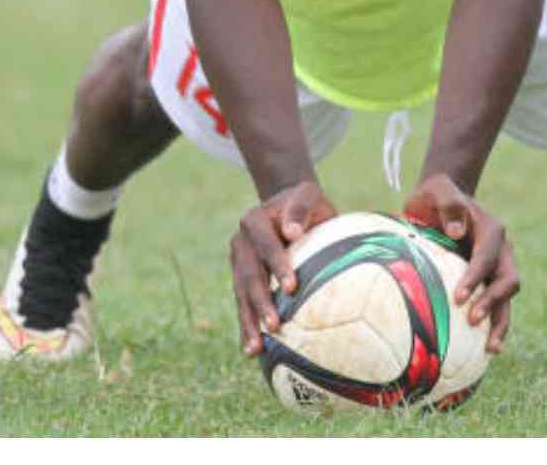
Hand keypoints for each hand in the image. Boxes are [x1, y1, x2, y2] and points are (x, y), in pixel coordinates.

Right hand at [228, 179, 337, 357]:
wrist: (287, 207)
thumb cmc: (306, 204)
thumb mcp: (308, 194)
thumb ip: (301, 208)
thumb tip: (292, 233)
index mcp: (254, 220)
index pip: (267, 245)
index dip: (277, 265)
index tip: (292, 286)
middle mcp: (241, 243)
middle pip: (249, 276)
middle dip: (260, 302)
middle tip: (274, 326)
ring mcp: (238, 263)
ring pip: (241, 295)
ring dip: (248, 322)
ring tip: (255, 349)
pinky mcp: (241, 280)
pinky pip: (243, 305)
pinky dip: (247, 327)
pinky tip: (252, 350)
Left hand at [402, 174, 519, 353]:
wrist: (443, 200)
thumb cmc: (436, 196)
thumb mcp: (438, 191)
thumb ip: (448, 204)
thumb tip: (454, 231)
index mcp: (491, 229)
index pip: (487, 257)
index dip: (476, 278)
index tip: (459, 297)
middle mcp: (502, 250)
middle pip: (508, 280)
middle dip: (493, 302)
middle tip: (473, 321)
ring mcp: (499, 267)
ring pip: (507, 298)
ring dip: (501, 322)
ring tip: (490, 349)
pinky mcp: (490, 280)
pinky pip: (497, 305)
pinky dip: (494, 325)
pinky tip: (484, 350)